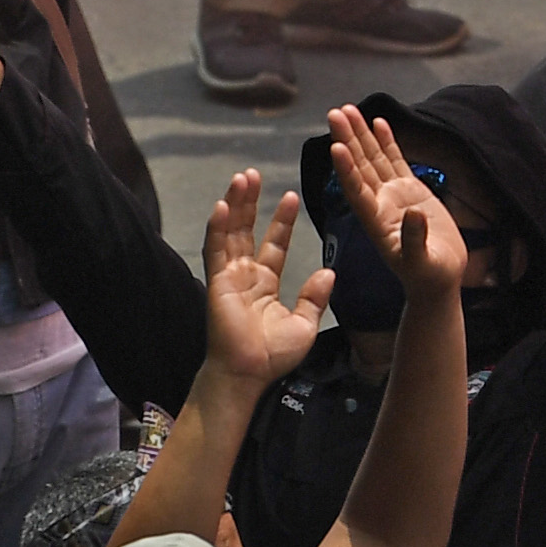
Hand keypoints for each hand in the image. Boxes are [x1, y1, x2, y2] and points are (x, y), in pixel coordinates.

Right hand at [200, 169, 332, 384]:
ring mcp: (229, 277)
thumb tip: (329, 272)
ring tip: (241, 177)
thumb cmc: (273, 355)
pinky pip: (216, 249)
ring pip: (230, 232)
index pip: (273, 243)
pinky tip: (223, 205)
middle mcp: (245, 276)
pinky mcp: (217, 282)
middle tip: (254, 173)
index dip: (281, 220)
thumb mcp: (304, 323)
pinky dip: (218, 227)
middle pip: (246, 230)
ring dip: (235, 205)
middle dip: (251, 202)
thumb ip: (314, 296)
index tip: (290, 195)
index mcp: (265, 283)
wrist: (250, 373)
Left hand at [327, 104, 463, 303]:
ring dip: (361, 135)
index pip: (357, 191)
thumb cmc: (429, 276)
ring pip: (373, 160)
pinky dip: (387, 142)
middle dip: (347, 140)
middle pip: (359, 167)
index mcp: (377, 223)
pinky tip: (379, 122)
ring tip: (349, 109)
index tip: (335, 147)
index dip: (346, 170)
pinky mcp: (411, 191)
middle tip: (335, 113)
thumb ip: (414, 240)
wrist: (438, 279)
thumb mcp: (421, 263)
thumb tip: (413, 214)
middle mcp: (380, 204)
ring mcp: (394, 196)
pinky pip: (395, 162)